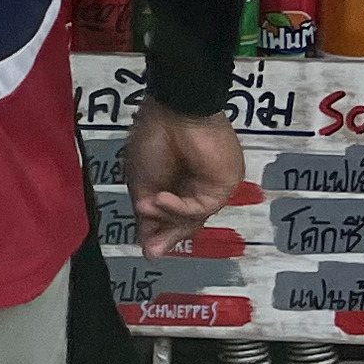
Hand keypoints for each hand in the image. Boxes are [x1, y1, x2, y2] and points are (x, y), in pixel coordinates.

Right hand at [123, 102, 245, 254]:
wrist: (177, 111)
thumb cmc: (153, 138)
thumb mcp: (141, 181)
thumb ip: (148, 215)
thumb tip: (146, 246)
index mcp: (171, 183)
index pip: (167, 216)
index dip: (156, 232)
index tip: (145, 248)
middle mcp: (191, 188)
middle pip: (182, 222)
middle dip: (166, 236)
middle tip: (152, 251)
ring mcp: (208, 188)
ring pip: (191, 218)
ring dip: (167, 217)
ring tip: (145, 207)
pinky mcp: (222, 187)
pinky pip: (200, 206)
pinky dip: (179, 206)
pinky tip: (161, 198)